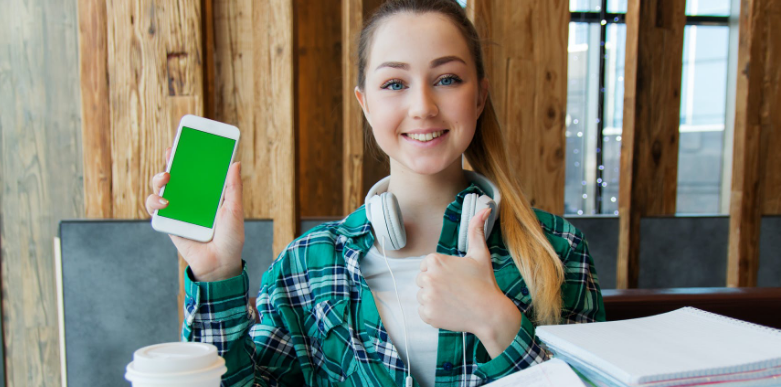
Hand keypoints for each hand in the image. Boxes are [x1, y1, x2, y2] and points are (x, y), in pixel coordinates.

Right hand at [145, 147, 244, 281]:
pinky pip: (155, 210)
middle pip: (175, 176)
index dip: (187, 156)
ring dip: (158, 180)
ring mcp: (178, 211)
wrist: (220, 265)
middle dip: (169, 162)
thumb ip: (233, 188)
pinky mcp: (168, 223)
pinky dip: (155, 202)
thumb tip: (234, 162)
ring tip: (166, 178)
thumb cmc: (231, 238)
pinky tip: (165, 202)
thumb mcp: (234, 210)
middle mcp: (190, 199)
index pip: (195, 171)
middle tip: (171, 154)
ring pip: (160, 189)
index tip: (183, 141)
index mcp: (206, 194)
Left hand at [415, 208, 521, 356]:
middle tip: (456, 290)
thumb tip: (485, 208)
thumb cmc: (485, 283)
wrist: (490, 313)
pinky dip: (434, 313)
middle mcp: (427, 277)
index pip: (426, 266)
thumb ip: (476, 230)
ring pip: (422, 296)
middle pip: (422, 280)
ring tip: (453, 300)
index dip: (441, 273)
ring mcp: (426, 297)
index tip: (455, 278)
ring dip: (434, 299)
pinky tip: (450, 311)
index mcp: (435, 260)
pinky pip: (423, 311)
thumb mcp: (480, 254)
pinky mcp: (427, 314)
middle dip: (436, 285)